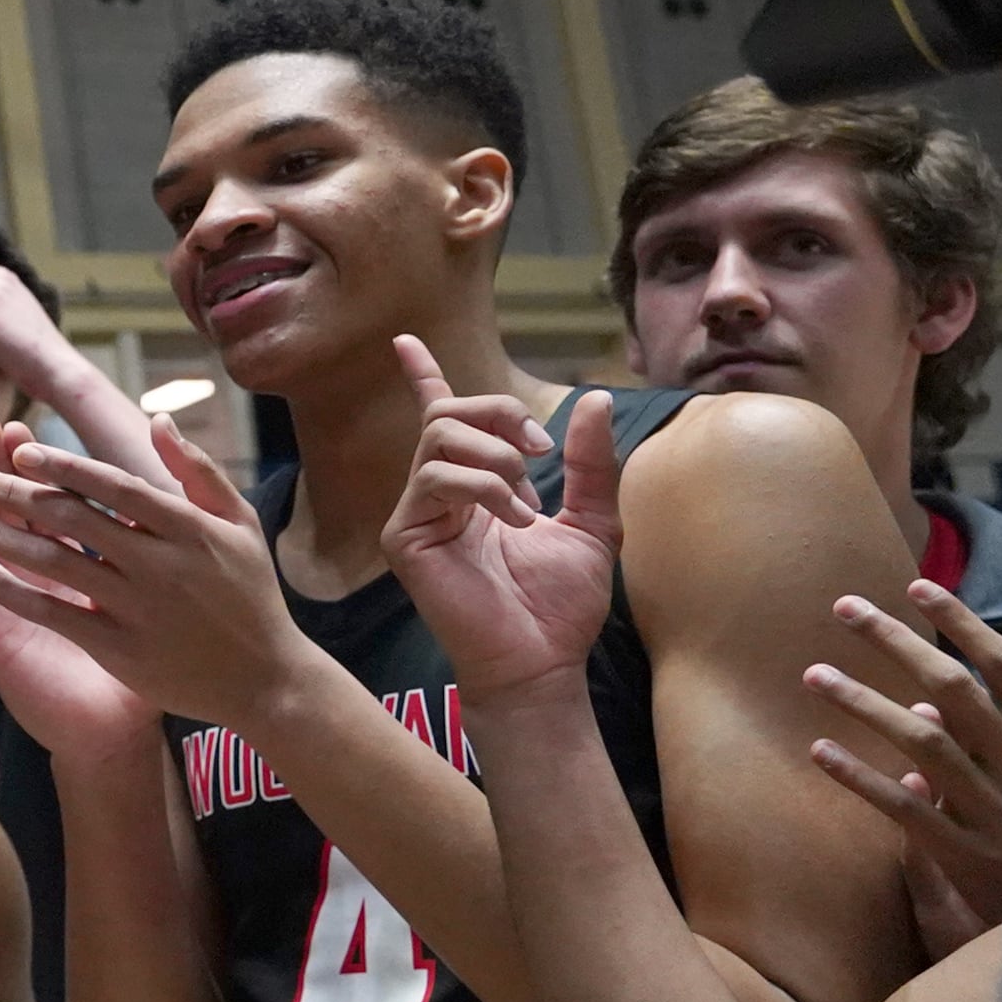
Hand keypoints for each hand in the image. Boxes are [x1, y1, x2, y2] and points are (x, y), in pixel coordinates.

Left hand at [0, 405, 313, 731]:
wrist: (266, 680)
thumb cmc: (251, 595)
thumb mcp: (239, 524)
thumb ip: (198, 471)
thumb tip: (159, 420)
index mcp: (187, 527)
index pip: (113, 485)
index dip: (63, 465)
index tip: (21, 451)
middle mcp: (160, 563)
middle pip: (74, 518)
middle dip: (18, 495)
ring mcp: (138, 607)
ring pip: (57, 562)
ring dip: (5, 538)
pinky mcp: (120, 648)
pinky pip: (56, 614)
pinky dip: (16, 593)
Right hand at [0, 417, 151, 755]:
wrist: (114, 731)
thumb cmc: (146, 670)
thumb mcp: (163, 604)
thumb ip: (164, 553)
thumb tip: (173, 503)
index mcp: (82, 563)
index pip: (55, 503)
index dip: (40, 467)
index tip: (29, 428)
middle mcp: (41, 572)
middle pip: (12, 507)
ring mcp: (10, 594)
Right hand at [375, 340, 612, 698]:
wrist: (542, 662)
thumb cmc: (560, 605)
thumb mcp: (593, 523)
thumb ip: (592, 464)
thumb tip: (596, 398)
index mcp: (473, 487)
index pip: (439, 418)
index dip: (422, 375)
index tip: (404, 340)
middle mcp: (437, 494)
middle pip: (448, 412)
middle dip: (500, 414)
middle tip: (543, 452)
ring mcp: (416, 514)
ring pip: (441, 437)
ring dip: (499, 457)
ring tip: (529, 500)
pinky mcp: (405, 537)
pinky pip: (438, 478)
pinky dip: (487, 488)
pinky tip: (515, 520)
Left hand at [802, 576, 1001, 943]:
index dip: (963, 624)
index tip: (918, 585)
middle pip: (954, 691)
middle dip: (898, 644)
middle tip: (844, 605)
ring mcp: (991, 810)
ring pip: (922, 744)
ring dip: (865, 704)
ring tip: (812, 674)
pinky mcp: (963, 854)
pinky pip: (905, 809)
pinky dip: (863, 778)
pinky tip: (818, 750)